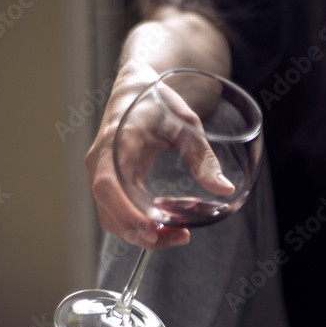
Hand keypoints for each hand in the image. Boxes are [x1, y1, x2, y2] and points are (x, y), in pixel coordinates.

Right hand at [84, 63, 232, 249]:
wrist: (135, 89)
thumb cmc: (160, 102)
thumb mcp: (187, 124)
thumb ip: (204, 157)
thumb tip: (225, 189)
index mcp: (116, 142)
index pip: (108, 185)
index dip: (125, 212)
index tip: (152, 228)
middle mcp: (101, 162)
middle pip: (109, 211)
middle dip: (141, 233)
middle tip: (180, 237)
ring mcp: (101, 174)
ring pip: (112, 218)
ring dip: (141, 234)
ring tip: (179, 234)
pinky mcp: (109, 182)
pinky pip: (117, 212)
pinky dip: (139, 224)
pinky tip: (167, 223)